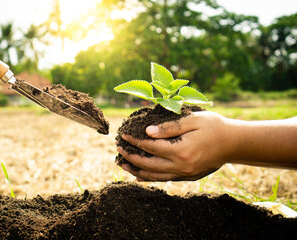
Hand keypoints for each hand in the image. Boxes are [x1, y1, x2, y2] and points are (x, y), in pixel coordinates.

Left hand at [117, 111, 235, 180]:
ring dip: (136, 170)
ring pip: (154, 176)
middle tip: (118, 149)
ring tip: (122, 164)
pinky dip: (150, 178)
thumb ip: (169, 127)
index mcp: (181, 150)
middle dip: (131, 157)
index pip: (150, 147)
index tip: (123, 136)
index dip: (134, 141)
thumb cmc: (214, 127)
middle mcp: (181, 166)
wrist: (234, 143)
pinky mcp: (188, 177)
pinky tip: (140, 175)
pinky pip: (165, 179)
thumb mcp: (192, 120)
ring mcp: (185, 174)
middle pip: (149, 164)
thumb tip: (147, 132)